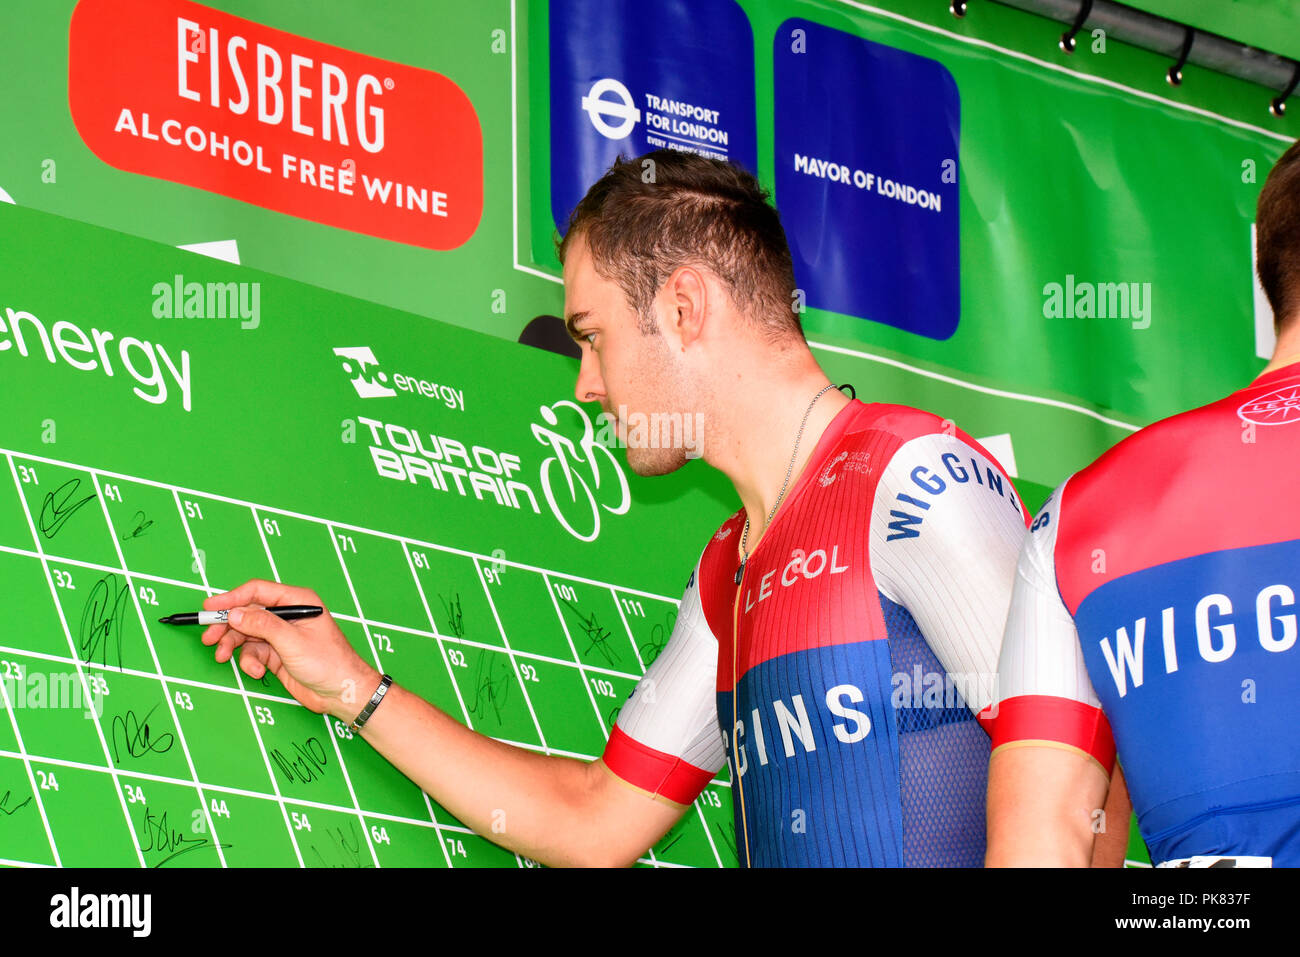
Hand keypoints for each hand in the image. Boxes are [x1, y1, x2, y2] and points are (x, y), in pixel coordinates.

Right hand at [201, 579, 378, 719]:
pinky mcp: (276, 654)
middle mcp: (287, 615)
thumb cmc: (329, 662)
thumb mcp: (292, 641)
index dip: (232, 597)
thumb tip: (235, 613)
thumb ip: (263, 625)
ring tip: (222, 657)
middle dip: (227, 626)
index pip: (258, 591)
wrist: (341, 693)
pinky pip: (253, 652)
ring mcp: (281, 636)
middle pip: (247, 613)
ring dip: (233, 646)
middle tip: (209, 638)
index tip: (210, 606)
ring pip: (246, 634)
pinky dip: (250, 662)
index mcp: (297, 601)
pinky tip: (258, 672)